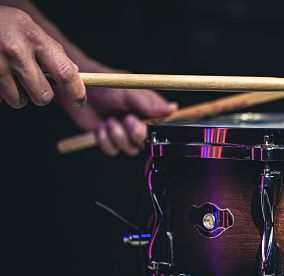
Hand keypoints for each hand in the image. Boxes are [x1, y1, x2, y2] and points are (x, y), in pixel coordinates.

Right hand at [0, 5, 85, 107]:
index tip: (79, 101)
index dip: (76, 92)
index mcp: (34, 38)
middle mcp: (16, 51)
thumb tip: (74, 74)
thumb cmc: (6, 25)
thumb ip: (52, 51)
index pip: (65, 73)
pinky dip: (0, 92)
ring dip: (18, 94)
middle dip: (41, 95)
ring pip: (19, 101)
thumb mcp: (31, 29)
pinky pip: (0, 99)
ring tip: (9, 74)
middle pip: (43, 96)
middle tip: (33, 83)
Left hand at [55, 77, 177, 155]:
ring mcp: (125, 133)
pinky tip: (100, 127)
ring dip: (118, 136)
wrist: (79, 89)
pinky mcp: (110, 140)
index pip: (163, 127)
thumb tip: (172, 108)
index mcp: (150, 111)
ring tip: (109, 121)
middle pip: (147, 141)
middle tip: (127, 119)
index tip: (147, 122)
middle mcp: (140, 123)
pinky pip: (113, 150)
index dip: (157, 129)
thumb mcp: (129, 90)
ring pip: (130, 149)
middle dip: (135, 133)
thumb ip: (149, 103)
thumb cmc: (107, 84)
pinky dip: (105, 140)